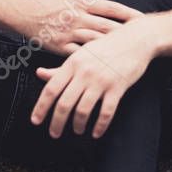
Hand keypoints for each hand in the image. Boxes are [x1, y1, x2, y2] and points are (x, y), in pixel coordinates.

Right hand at [11, 0, 144, 55]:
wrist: (26, 12)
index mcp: (84, 2)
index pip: (112, 8)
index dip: (129, 14)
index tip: (144, 19)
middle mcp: (78, 17)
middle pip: (106, 26)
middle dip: (124, 33)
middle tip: (141, 39)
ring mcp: (69, 32)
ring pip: (94, 41)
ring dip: (110, 48)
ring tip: (127, 54)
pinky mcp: (60, 46)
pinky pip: (78, 54)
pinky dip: (90, 59)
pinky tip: (104, 66)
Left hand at [31, 19, 156, 138]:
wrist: (135, 39)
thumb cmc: (107, 46)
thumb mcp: (81, 54)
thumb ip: (60, 68)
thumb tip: (39, 74)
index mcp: (73, 63)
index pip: (51, 89)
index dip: (41, 108)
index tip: (36, 121)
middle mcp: (85, 72)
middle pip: (64, 104)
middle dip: (57, 123)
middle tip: (54, 132)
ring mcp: (102, 80)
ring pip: (83, 110)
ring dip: (78, 125)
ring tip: (77, 130)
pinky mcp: (118, 87)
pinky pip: (106, 112)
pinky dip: (100, 126)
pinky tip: (96, 132)